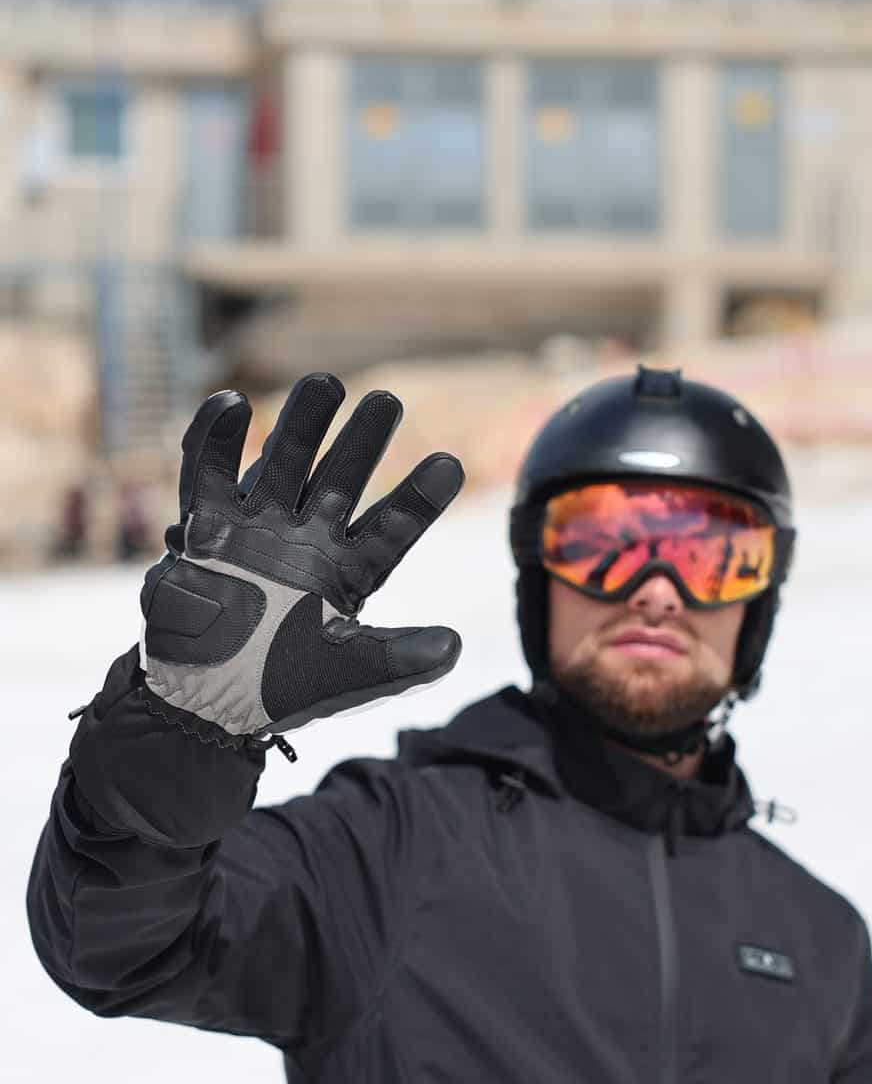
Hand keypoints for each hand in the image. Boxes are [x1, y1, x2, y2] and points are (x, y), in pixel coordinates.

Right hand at [139, 373, 463, 745]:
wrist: (204, 700)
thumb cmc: (282, 687)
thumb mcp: (350, 674)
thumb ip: (400, 659)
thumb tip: (455, 646)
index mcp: (349, 570)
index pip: (393, 526)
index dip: (419, 496)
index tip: (451, 463)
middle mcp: (308, 539)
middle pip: (341, 480)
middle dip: (362, 442)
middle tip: (387, 402)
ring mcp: (258, 528)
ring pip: (284, 462)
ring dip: (301, 424)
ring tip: (326, 383)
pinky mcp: (207, 527)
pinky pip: (209, 474)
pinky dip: (215, 439)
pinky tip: (233, 404)